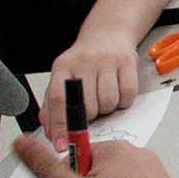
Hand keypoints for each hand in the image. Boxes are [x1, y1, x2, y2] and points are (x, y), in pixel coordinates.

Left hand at [42, 28, 140, 148]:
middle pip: (87, 105)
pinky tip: (118, 92)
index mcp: (62, 67)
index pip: (57, 99)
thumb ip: (53, 104)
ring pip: (109, 102)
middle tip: (91, 108)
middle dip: (90, 116)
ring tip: (104, 98)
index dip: (59, 125)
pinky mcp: (127, 62)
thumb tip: (50, 131)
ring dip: (108, 108)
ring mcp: (107, 61)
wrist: (108, 33)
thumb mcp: (63, 76)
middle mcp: (83, 61)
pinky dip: (124, 101)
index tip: (62, 144)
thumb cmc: (84, 60)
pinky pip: (128, 95)